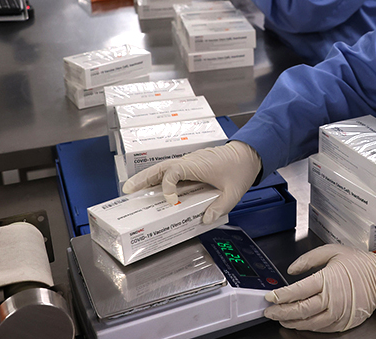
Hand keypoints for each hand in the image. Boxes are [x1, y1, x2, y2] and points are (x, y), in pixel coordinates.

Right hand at [120, 141, 261, 223]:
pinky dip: (159, 178)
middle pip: (160, 167)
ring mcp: (190, 162)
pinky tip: (154, 189)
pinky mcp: (192, 166)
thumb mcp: (233, 192)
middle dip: (143, 178)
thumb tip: (205, 220)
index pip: (172, 172)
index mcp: (197, 165)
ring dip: (148, 177)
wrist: (248, 154)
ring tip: (132, 189)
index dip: (167, 186)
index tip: (171, 200)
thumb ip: (219, 207)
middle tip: (127, 190)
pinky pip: (171, 171)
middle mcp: (189, 161)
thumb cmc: (240, 169)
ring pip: (163, 168)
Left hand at [263, 245, 375, 331]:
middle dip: (281, 311)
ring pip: (309, 322)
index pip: (297, 291)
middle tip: (270, 311)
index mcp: (327, 279)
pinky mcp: (344, 322)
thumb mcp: (333, 251)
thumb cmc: (359, 264)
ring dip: (292, 322)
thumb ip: (309, 258)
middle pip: (300, 310)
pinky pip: (321, 328)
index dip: (281, 296)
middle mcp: (332, 299)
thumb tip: (292, 269)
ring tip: (281, 318)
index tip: (270, 296)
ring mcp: (338, 313)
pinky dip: (307, 326)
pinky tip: (299, 323)